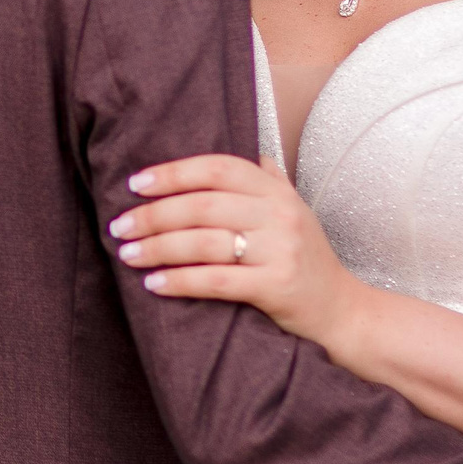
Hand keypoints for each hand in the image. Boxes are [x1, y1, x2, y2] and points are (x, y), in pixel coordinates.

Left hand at [109, 154, 368, 349]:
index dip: (174, 172)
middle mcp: (281, 215)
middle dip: (154, 214)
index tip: (136, 184)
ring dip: (158, 247)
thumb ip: (264, 181)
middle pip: (203, 204)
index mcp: (277, 191)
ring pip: (204, 241)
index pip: (219, 168)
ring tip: (128, 254)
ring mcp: (281, 250)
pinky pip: (216, 280)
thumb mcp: (292, 211)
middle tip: (120, 226)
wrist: (342, 311)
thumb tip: (230, 152)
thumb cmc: (305, 260)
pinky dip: (180, 281)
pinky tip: (154, 284)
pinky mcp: (277, 286)